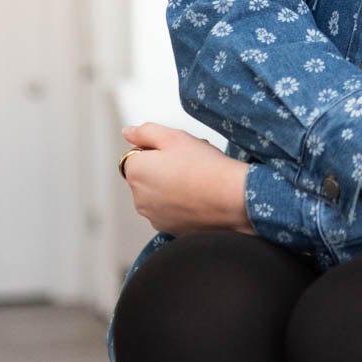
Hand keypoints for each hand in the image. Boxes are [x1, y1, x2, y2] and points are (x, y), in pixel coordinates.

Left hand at [119, 122, 254, 236]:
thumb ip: (145, 132)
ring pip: (157, 195)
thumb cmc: (206, 167)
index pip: (135, 155)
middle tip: (189, 163)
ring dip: (169, 187)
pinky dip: (179, 205)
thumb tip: (128, 133)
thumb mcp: (174, 137)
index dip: (156, 150)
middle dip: (161, 168)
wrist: (232, 199)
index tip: (175, 152)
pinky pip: (169, 211)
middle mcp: (139, 198)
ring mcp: (153, 216)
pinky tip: (198, 197)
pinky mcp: (169, 229)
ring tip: (196, 180)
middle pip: (145, 176)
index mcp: (136, 172)